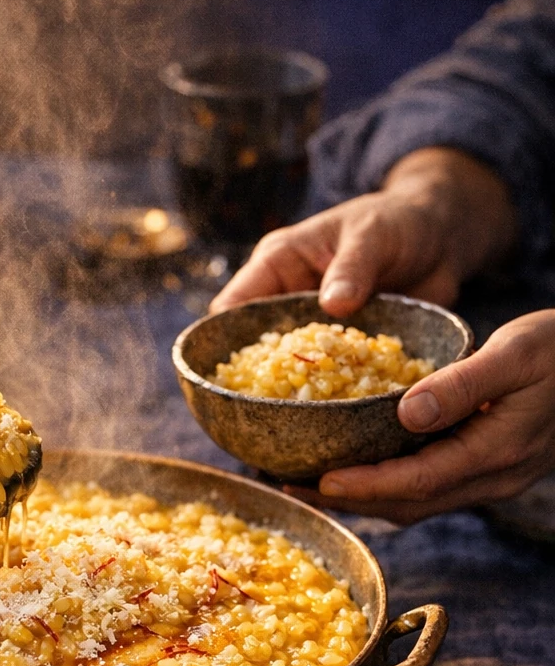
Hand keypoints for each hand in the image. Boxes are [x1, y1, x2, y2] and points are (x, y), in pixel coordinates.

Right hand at [206, 146, 532, 522]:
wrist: (442, 236)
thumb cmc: (397, 220)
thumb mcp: (372, 233)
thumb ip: (353, 267)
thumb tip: (333, 305)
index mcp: (277, 269)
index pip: (232, 310)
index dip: (222, 345)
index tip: (227, 381)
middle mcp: (289, 307)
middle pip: (256, 354)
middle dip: (254, 390)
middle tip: (255, 429)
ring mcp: (318, 337)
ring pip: (292, 378)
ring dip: (295, 408)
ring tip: (291, 445)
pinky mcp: (350, 359)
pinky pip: (335, 389)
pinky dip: (336, 410)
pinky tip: (339, 438)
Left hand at [291, 310, 554, 522]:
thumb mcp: (518, 352)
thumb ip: (463, 385)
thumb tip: (405, 412)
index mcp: (497, 452)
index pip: (419, 482)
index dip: (366, 486)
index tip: (318, 480)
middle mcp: (491, 477)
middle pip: (408, 504)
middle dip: (347, 501)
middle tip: (287, 490)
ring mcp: (490, 478)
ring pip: (416, 502)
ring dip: (361, 498)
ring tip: (305, 483)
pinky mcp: (485, 467)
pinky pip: (427, 487)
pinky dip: (385, 484)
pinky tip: (354, 467)